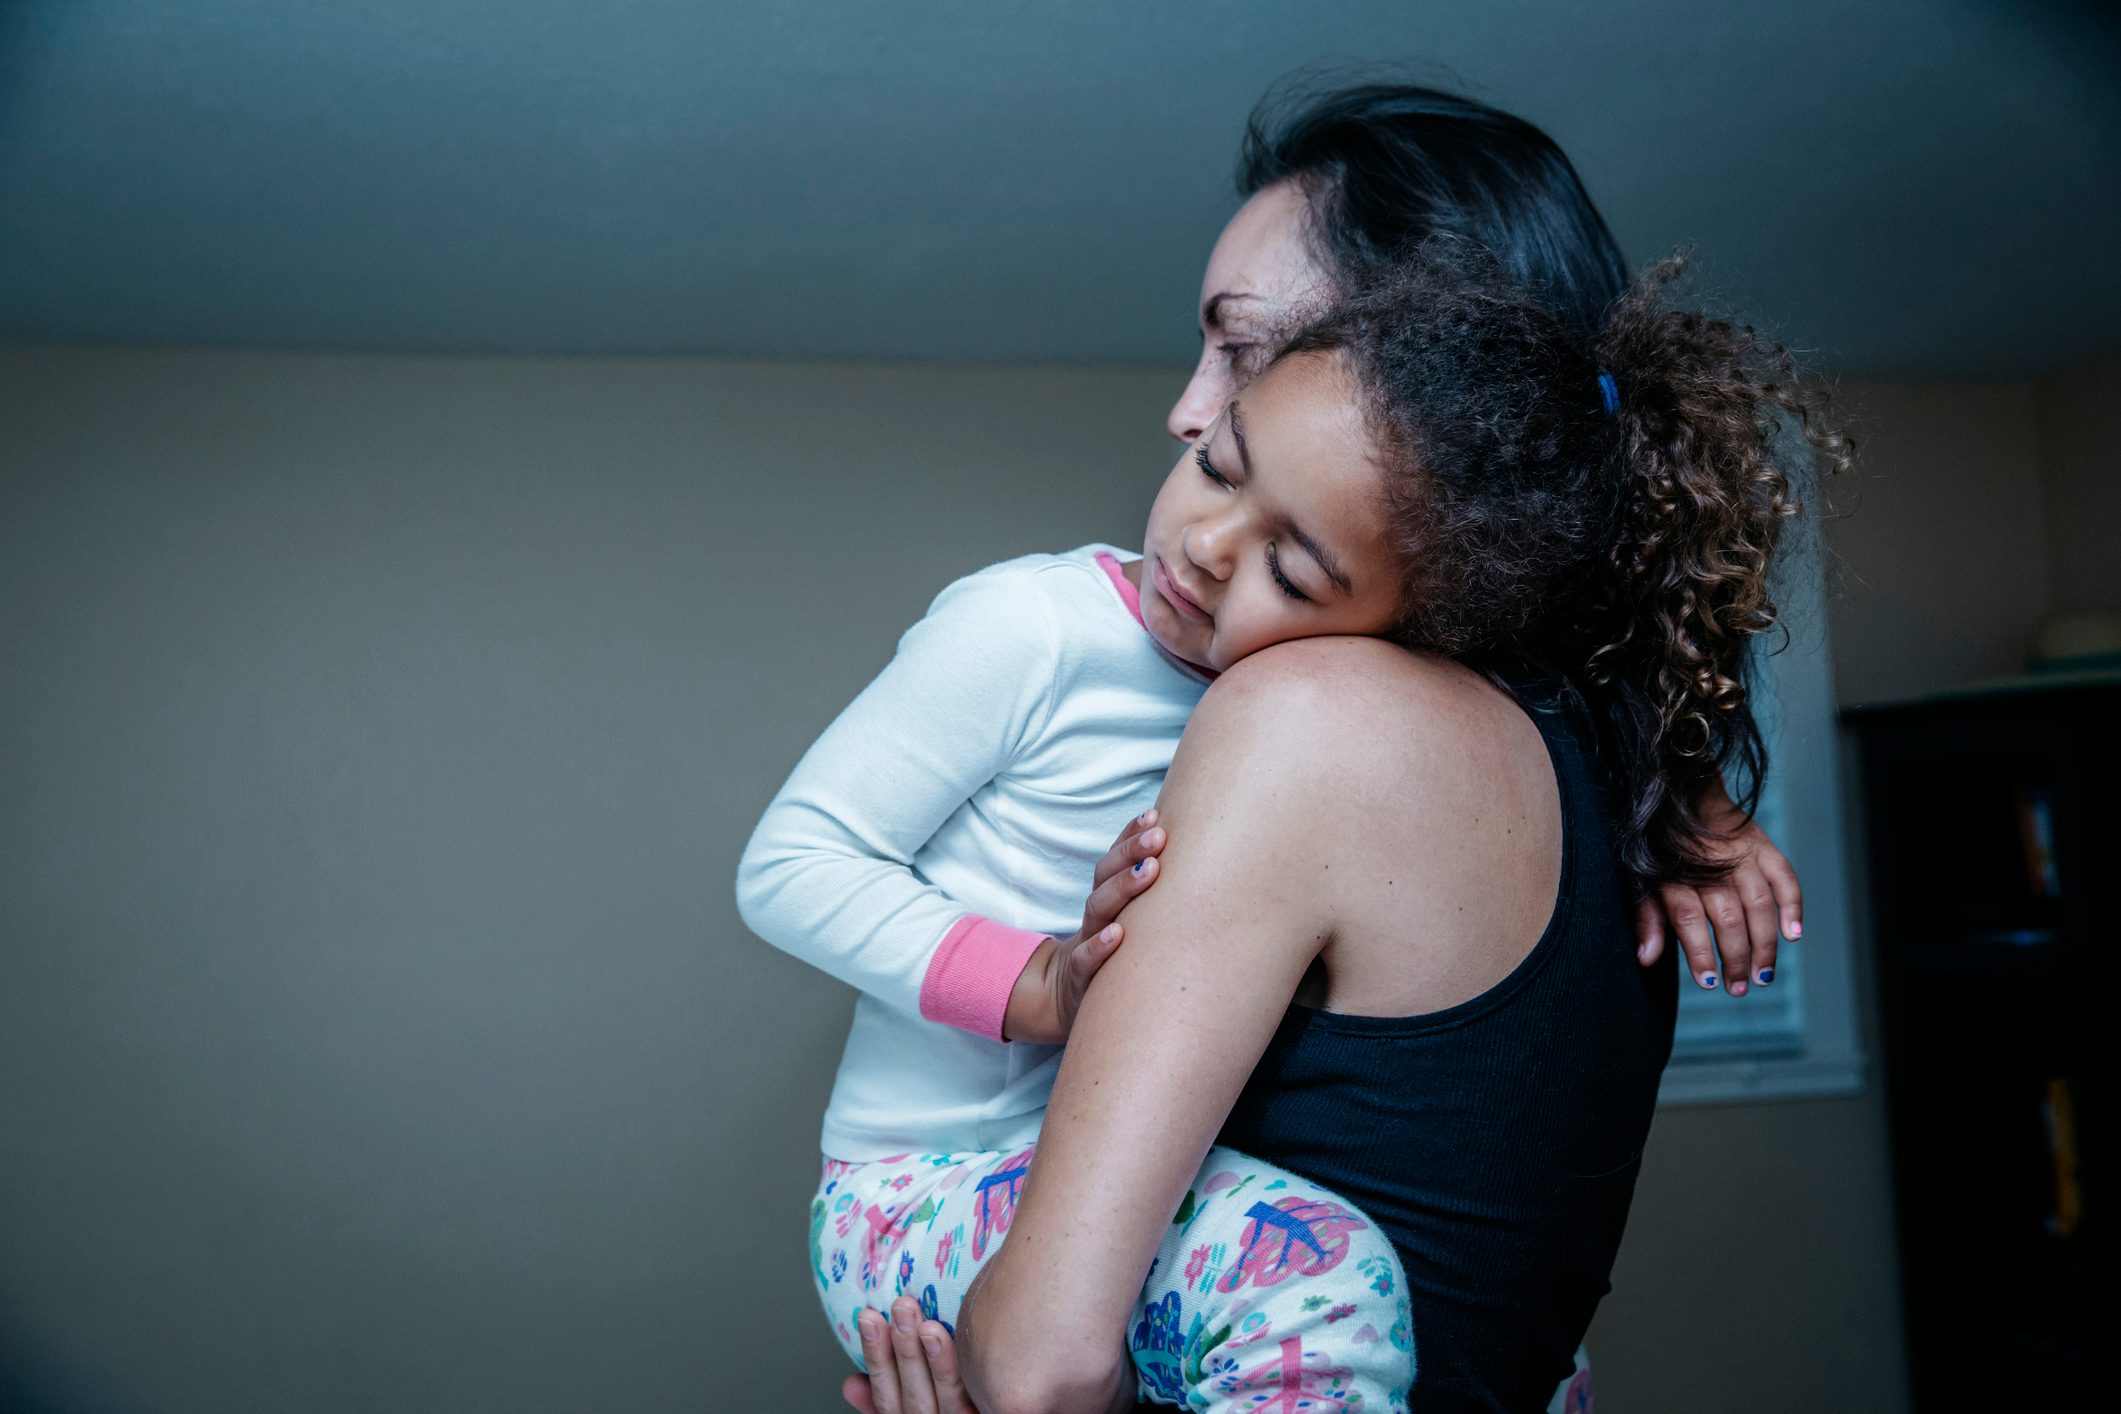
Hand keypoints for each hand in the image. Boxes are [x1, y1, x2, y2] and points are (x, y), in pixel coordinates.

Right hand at [843, 1297, 976, 1413]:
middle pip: (915, 1396)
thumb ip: (881, 1402)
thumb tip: (851, 1384)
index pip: (886, 1397)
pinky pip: (982, 1404)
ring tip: (930, 1327)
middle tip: (902, 1307)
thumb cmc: (945, 1404)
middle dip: (905, 1351)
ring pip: (948, 1399)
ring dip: (937, 1363)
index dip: (876, 1358)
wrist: (994, 1411)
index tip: (869, 1318)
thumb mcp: (908, 1409)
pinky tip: (971, 1349)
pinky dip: (970, 1379)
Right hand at [1002, 809, 1166, 1043]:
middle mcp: (1097, 915)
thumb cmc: (1115, 955)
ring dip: (1122, 887)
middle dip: (1131, 852)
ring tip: (1149, 870)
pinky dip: (1100, 947)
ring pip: (1098, 909)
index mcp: (1107, 898)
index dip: (1129, 836)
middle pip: (1105, 876)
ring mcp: (1086, 943)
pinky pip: (1086, 960)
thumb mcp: (1128, 921)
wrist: (1068, 1001)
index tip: (1153, 816)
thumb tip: (1192, 854)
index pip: (1114, 859)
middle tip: (1159, 835)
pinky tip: (1118, 934)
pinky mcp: (1081, 978)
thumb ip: (1147, 892)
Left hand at [1632, 779, 1801, 994]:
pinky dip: (1793, 906)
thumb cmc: (1656, 843)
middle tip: (1738, 987)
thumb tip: (1646, 959)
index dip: (1700, 953)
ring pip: (1759, 904)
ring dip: (1764, 944)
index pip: (1689, 919)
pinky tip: (1793, 934)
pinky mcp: (1761, 843)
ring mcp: (1739, 853)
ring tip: (1762, 975)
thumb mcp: (1640, 877)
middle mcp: (1709, 864)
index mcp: (1674, 872)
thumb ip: (1645, 918)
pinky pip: (1784, 876)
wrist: (1678, 788)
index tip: (1708, 981)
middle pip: (1728, 918)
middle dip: (1735, 958)